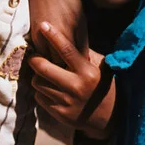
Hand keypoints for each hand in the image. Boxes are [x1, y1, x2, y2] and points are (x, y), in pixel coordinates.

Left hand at [28, 22, 115, 140]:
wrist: (110, 119)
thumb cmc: (103, 86)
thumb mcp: (100, 68)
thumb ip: (84, 53)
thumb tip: (64, 36)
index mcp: (88, 72)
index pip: (66, 50)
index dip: (53, 36)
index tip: (43, 25)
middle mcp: (76, 87)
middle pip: (42, 67)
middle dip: (34, 59)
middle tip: (35, 56)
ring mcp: (67, 102)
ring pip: (37, 82)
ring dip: (38, 77)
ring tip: (46, 76)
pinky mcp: (60, 114)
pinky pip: (39, 97)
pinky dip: (41, 92)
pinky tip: (52, 91)